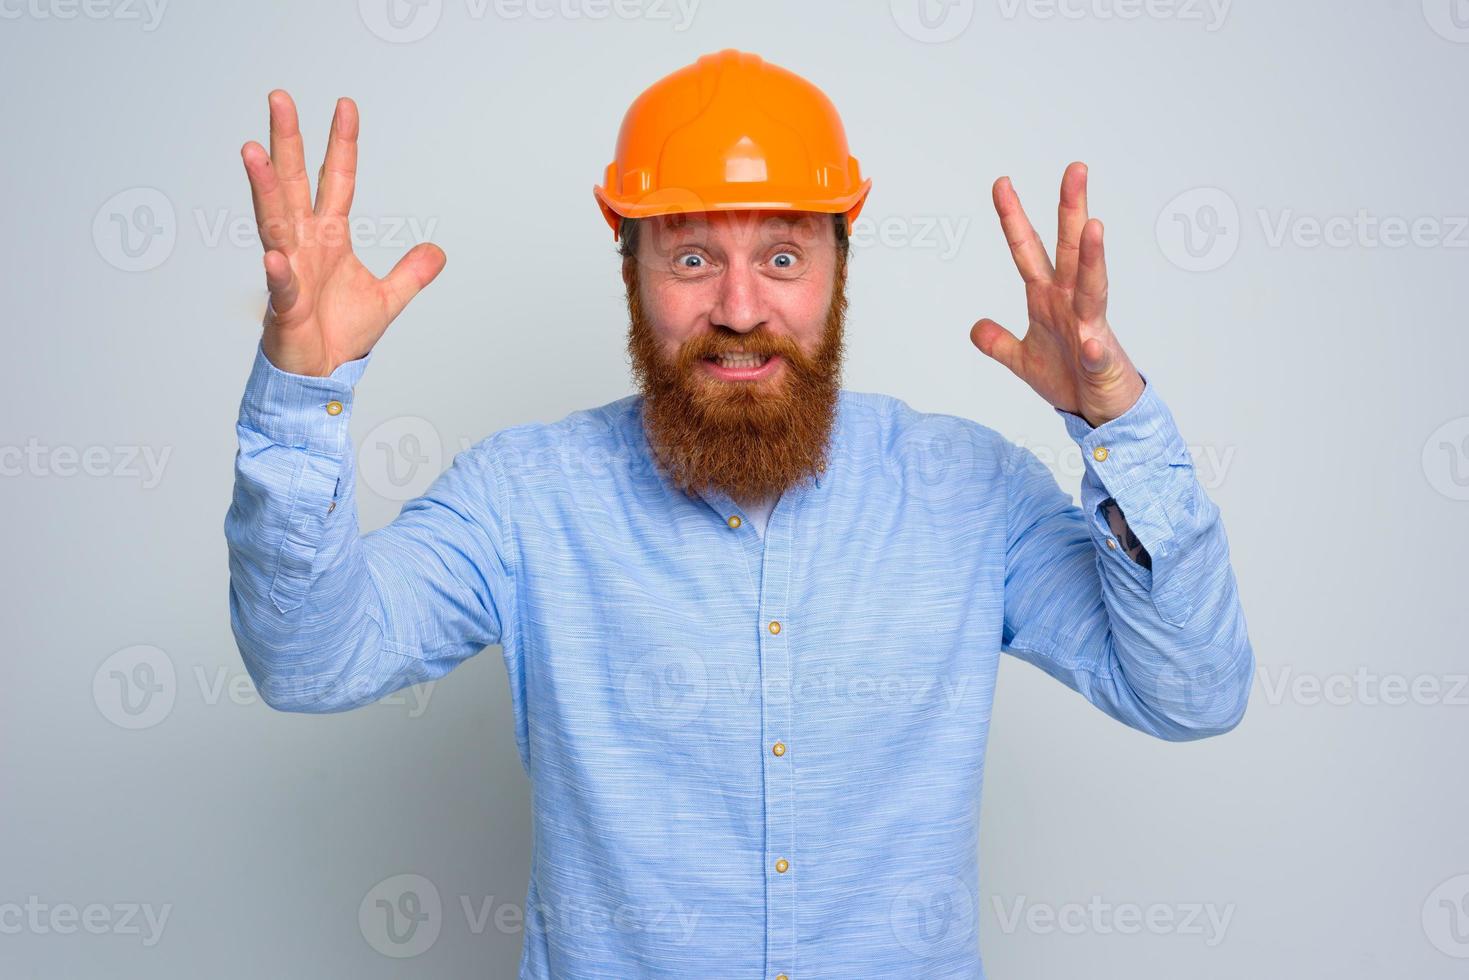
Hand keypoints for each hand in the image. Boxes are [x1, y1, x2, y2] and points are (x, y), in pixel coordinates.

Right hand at [240, 91, 445, 376]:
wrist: (320, 374)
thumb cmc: (340, 334)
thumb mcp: (388, 299)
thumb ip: (411, 273)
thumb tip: (438, 251)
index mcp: (329, 237)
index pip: (337, 180)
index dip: (342, 145)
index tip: (346, 106)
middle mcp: (304, 244)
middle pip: (294, 183)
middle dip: (288, 142)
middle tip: (279, 98)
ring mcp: (291, 271)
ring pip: (274, 221)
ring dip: (264, 187)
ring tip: (253, 150)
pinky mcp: (285, 307)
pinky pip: (281, 286)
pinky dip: (279, 273)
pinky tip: (276, 257)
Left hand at [969, 162, 1143, 427]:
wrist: (1101, 413)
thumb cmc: (1070, 379)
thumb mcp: (1022, 360)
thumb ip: (998, 342)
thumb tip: (974, 327)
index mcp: (1048, 298)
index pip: (1027, 250)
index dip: (1013, 218)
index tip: (1002, 183)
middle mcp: (1071, 303)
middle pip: (1070, 249)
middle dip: (1071, 210)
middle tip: (1075, 169)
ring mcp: (1090, 329)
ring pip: (1093, 286)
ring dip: (1093, 257)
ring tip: (1094, 226)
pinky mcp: (1101, 362)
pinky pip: (1097, 353)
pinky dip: (1095, 347)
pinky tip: (1093, 341)